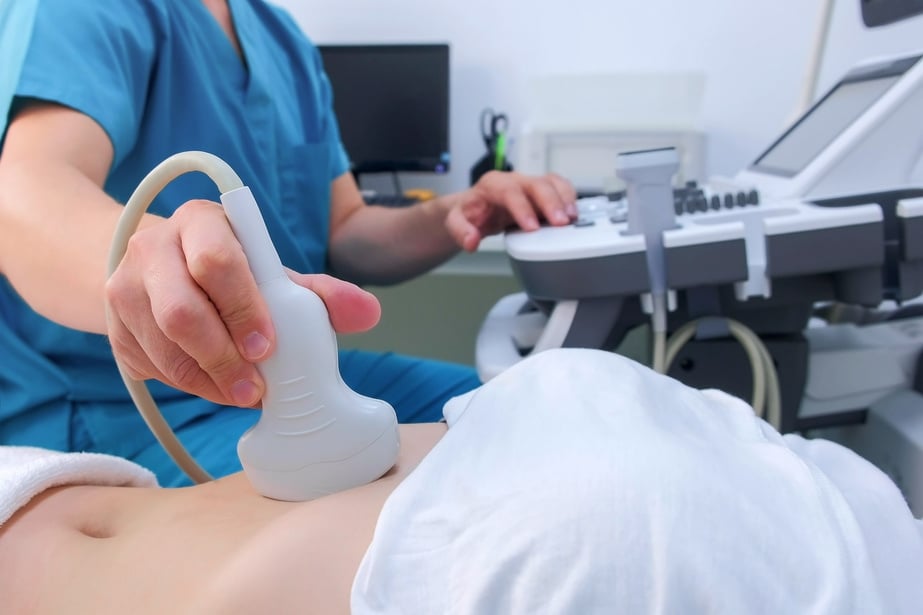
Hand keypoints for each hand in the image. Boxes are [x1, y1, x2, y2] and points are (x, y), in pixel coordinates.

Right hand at [105, 199, 380, 407]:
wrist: (163, 270)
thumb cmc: (231, 273)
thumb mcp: (273, 274)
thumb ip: (320, 294)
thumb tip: (368, 313)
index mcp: (201, 221)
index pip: (218, 260)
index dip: (244, 307)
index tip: (268, 346)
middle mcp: (153, 247)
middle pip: (180, 310)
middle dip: (224, 356)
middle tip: (256, 387)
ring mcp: (124, 286)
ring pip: (162, 346)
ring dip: (208, 380)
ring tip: (244, 393)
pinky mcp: (114, 326)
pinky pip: (150, 366)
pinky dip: (189, 385)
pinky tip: (216, 386)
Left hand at [445, 171, 576, 251]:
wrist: (477, 205)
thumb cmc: (471, 212)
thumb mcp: (456, 221)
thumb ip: (460, 231)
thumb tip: (471, 241)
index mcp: (493, 185)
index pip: (510, 192)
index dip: (523, 208)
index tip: (532, 227)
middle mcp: (514, 180)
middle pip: (537, 184)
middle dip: (551, 202)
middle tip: (561, 223)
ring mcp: (530, 183)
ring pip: (552, 182)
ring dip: (564, 199)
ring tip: (572, 218)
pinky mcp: (542, 190)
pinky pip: (560, 187)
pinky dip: (569, 198)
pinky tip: (574, 214)